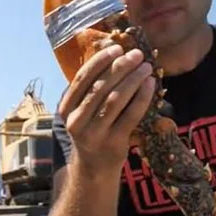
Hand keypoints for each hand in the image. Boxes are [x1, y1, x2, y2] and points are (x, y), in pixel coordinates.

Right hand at [57, 44, 155, 174]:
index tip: (116, 47)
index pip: (82, 78)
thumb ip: (92, 89)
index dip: (100, 61)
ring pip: (115, 99)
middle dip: (121, 67)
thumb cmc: (92, 130)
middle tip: (137, 54)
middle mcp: (76, 121)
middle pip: (100, 87)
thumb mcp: (82, 111)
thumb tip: (116, 56)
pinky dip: (142, 97)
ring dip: (133, 79)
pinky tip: (150, 84)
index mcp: (65, 108)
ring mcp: (95, 134)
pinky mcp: (114, 143)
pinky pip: (131, 115)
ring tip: (146, 67)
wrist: (94, 167)